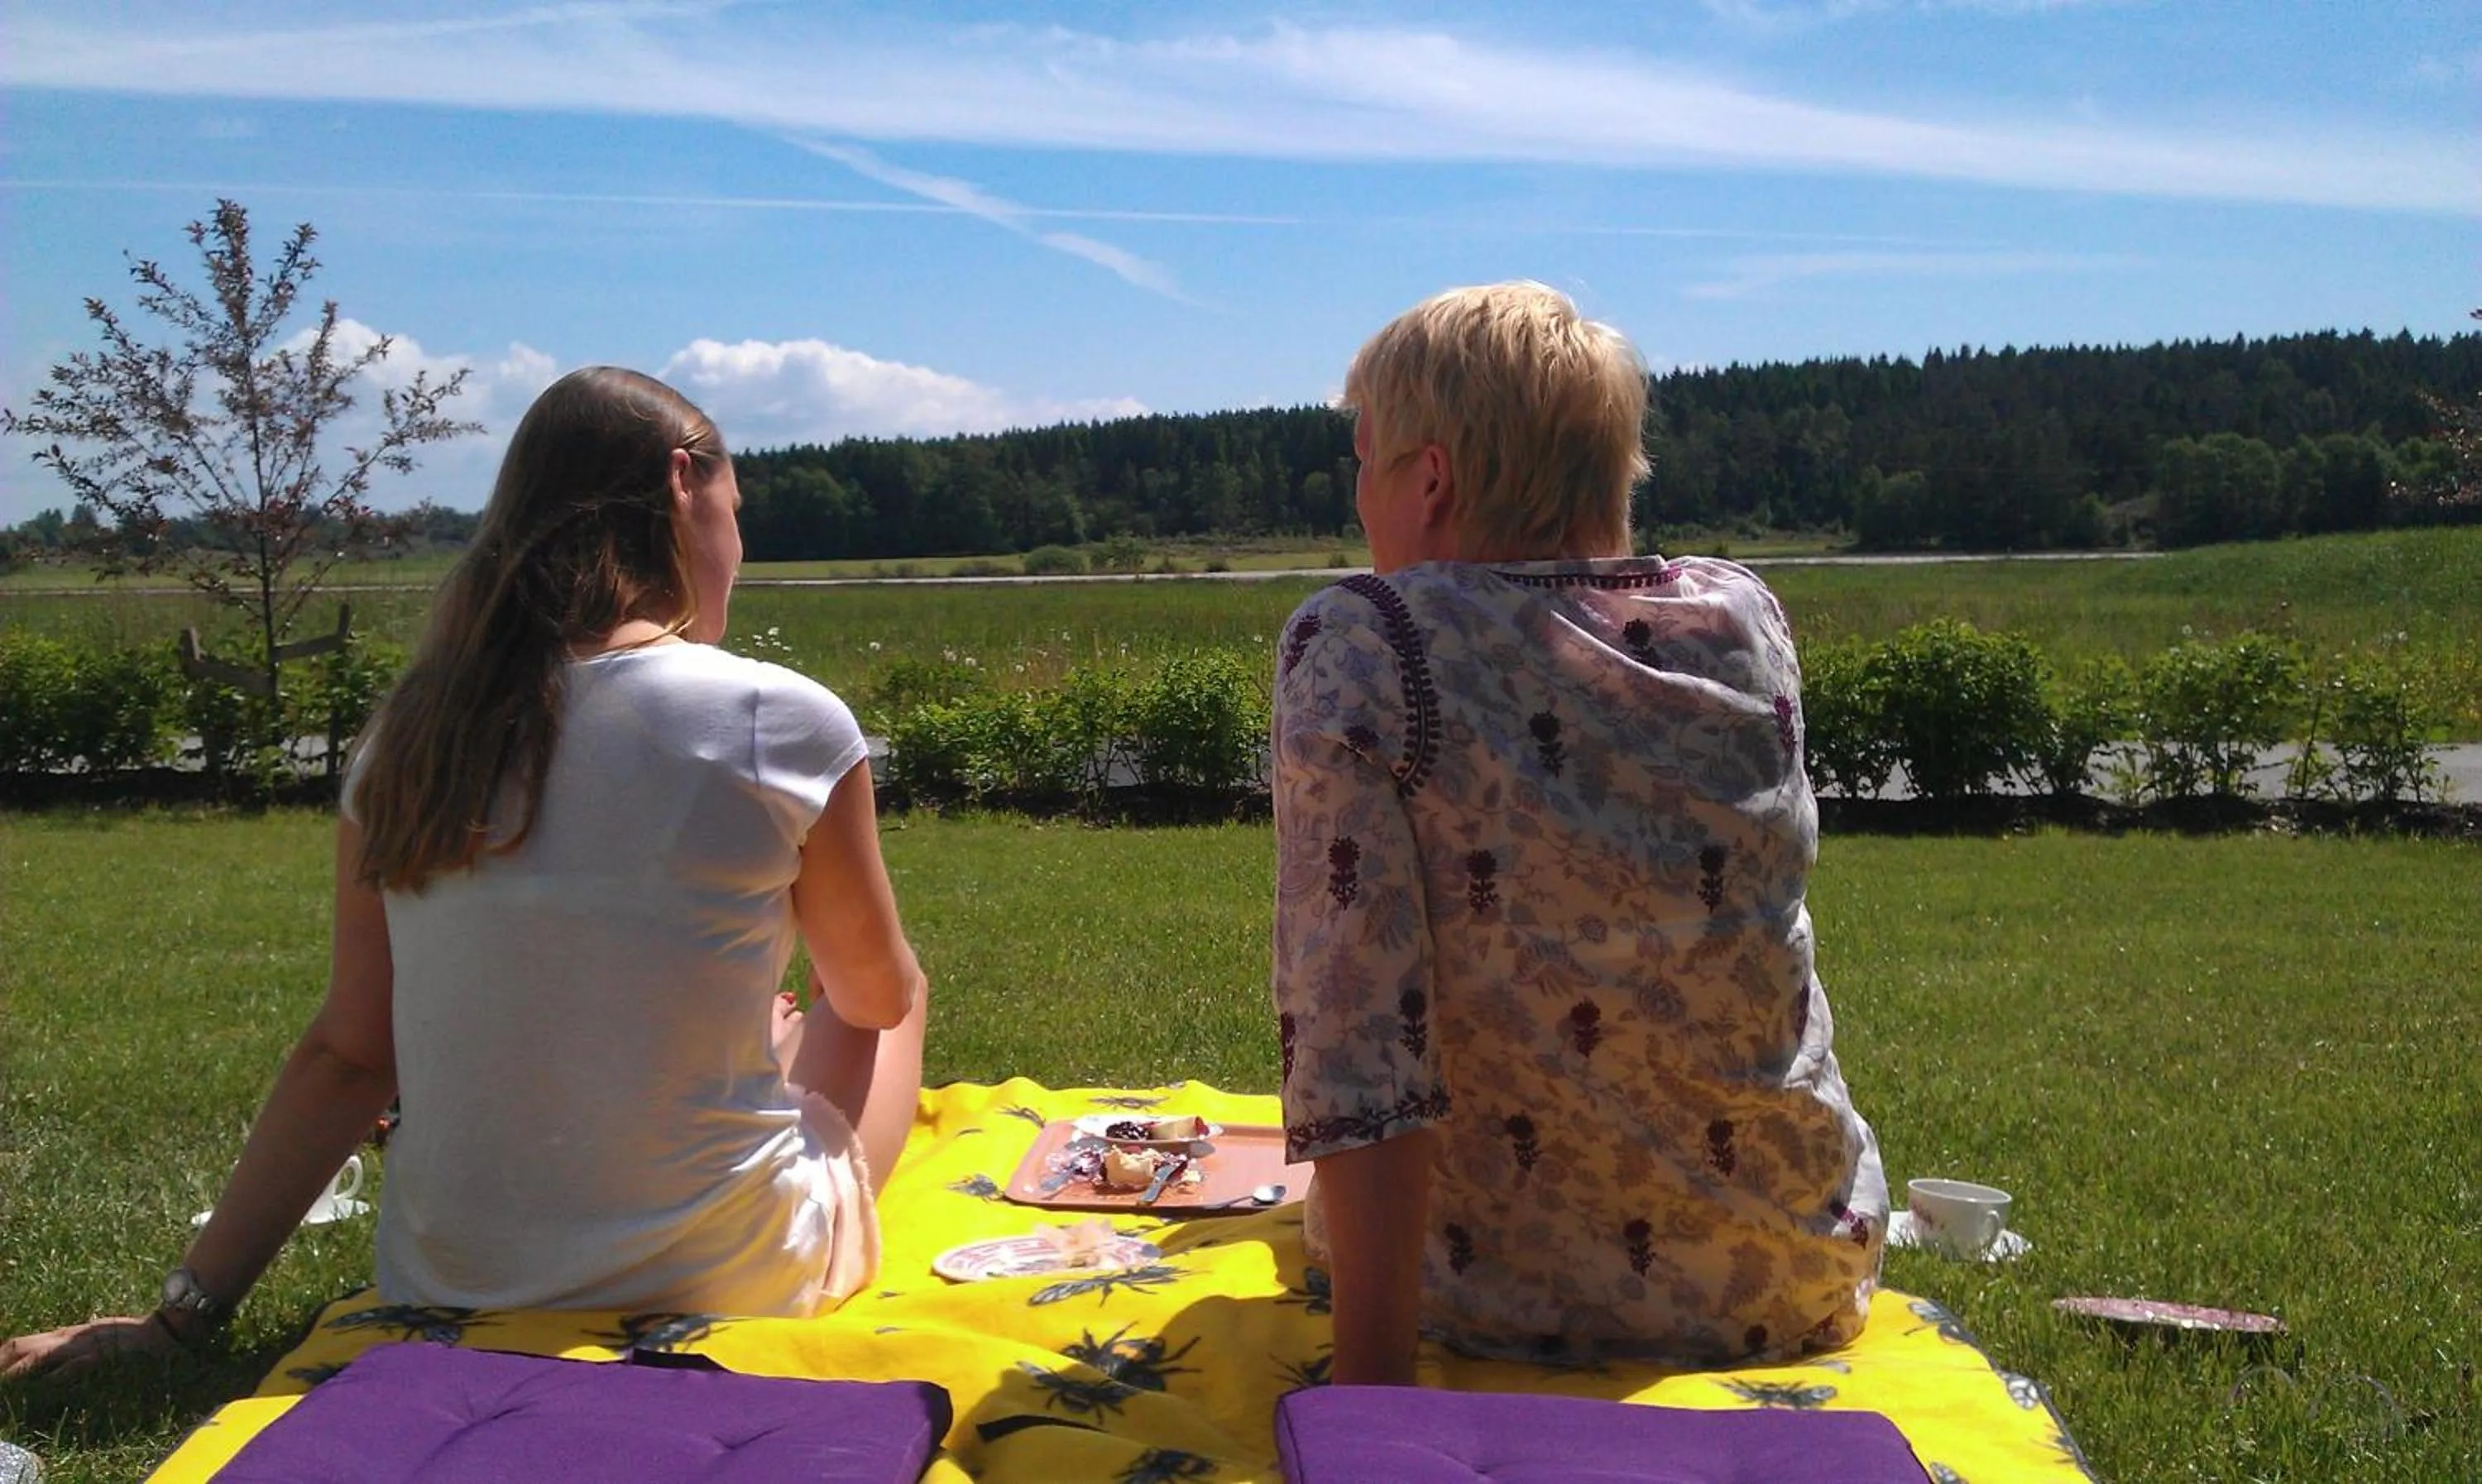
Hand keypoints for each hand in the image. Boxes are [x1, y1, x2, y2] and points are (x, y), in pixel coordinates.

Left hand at [0, 1314, 178, 1381]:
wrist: (162, 1331)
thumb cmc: (129, 1337)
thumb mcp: (91, 1338)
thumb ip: (68, 1346)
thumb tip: (43, 1362)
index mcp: (64, 1334)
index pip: (21, 1342)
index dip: (0, 1355)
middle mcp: (67, 1338)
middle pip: (22, 1346)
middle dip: (2, 1363)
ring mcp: (82, 1346)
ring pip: (38, 1357)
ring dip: (17, 1374)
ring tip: (4, 1387)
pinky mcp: (98, 1356)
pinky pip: (69, 1368)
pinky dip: (52, 1379)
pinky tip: (41, 1389)